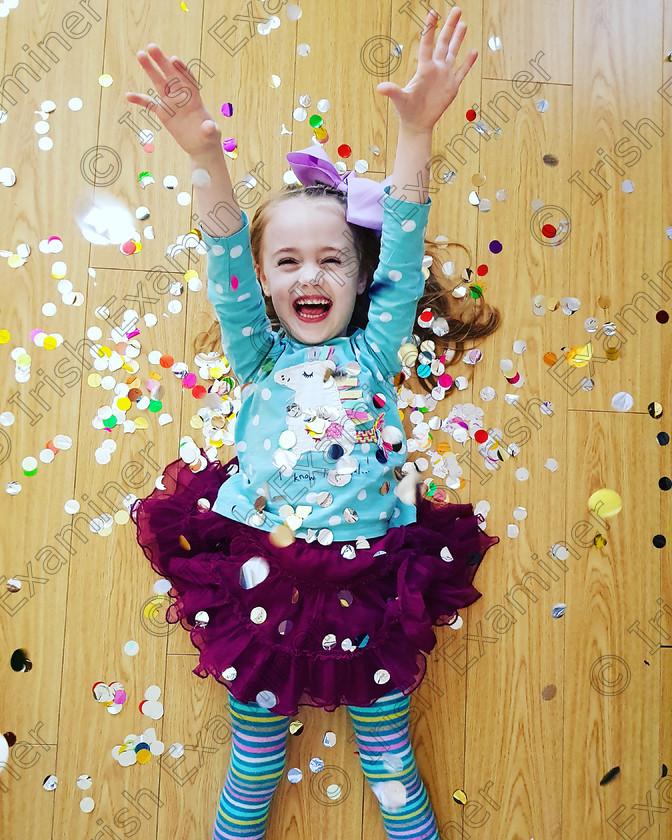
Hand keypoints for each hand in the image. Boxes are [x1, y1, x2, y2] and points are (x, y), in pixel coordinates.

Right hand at [125, 44, 221, 157]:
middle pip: (171, 75)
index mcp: (195, 99)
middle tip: (151, 46)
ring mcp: (171, 103)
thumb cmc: (209, 138)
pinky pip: (150, 104)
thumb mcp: (212, 135)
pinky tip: (128, 95)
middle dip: (162, 61)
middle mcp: (182, 97)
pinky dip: (140, 99)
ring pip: (159, 83)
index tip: (174, 59)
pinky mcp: (163, 113)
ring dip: (150, 69)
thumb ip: (210, 130)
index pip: (188, 80)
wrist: (200, 146)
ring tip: (140, 54)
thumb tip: (209, 127)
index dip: (181, 70)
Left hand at [376, 7, 477, 133]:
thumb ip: (392, 91)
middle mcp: (436, 68)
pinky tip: (474, 51)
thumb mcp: (400, 99)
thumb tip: (379, 88)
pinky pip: (462, 71)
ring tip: (463, 23)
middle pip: (444, 43)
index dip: (430, 29)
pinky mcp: (452, 86)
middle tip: (456, 9)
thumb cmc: (407, 111)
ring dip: (458, 39)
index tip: (432, 13)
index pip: (428, 44)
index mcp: (425, 69)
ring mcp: (445, 75)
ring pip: (453, 52)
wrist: (417, 123)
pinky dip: (468, 62)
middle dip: (450, 26)